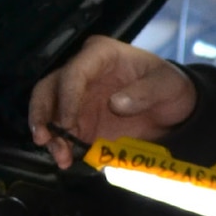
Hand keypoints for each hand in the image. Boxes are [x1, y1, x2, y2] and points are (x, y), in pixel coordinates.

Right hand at [29, 36, 197, 168]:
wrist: (174, 107)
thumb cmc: (169, 85)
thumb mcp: (167, 84)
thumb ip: (144, 92)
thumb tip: (115, 104)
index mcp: (100, 55)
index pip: (73, 72)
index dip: (66, 97)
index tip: (67, 123)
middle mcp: (82, 73)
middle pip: (48, 88)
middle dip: (42, 114)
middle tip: (44, 138)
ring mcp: (79, 98)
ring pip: (49, 112)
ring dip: (49, 134)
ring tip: (60, 157)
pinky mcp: (82, 121)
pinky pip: (63, 132)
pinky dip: (61, 146)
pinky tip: (66, 160)